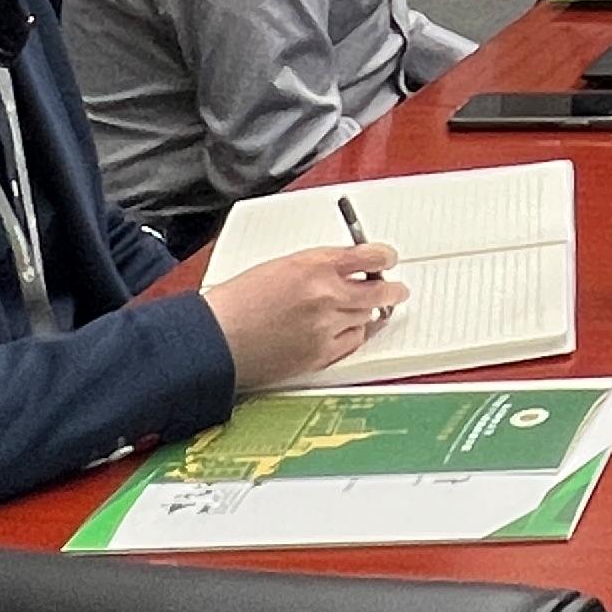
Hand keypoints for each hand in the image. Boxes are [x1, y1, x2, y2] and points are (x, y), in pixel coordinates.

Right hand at [204, 243, 404, 389]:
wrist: (215, 339)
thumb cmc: (237, 303)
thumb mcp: (280, 266)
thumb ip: (317, 267)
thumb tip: (345, 269)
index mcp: (314, 265)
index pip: (370, 256)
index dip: (384, 258)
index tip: (388, 259)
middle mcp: (326, 295)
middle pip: (379, 290)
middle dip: (391, 288)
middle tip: (396, 288)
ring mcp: (325, 327)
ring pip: (367, 317)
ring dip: (367, 312)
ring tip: (365, 309)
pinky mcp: (320, 355)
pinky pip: (354, 342)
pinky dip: (355, 334)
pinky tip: (351, 330)